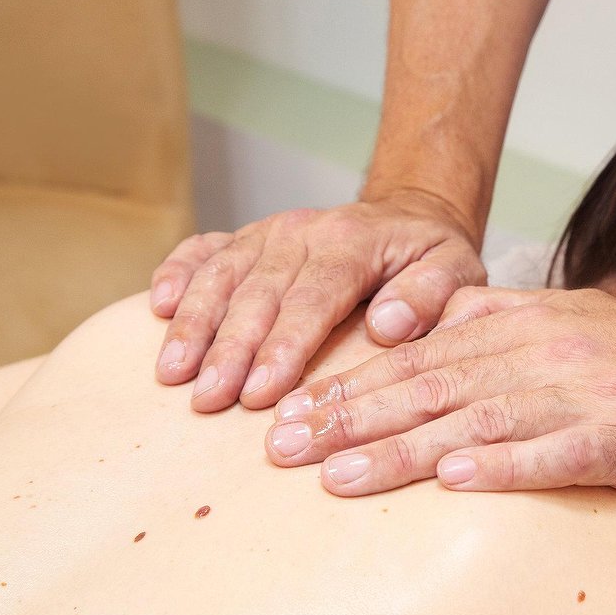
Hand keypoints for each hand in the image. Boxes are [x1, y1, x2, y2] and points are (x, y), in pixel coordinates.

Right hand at [150, 192, 485, 411]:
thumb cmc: (431, 255)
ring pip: (223, 275)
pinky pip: (206, 249)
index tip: (260, 393)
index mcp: (353, 244)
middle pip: (258, 292)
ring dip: (193, 322)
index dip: (283, 347)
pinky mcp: (250, 239)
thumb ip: (432, 294)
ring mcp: (270, 233)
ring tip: (172, 372)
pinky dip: (178, 272)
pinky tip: (157, 305)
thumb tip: (389, 325)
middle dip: (228, 349)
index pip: (313, 298)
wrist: (409, 214)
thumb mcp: (458, 269)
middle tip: (206, 400)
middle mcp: (304, 233)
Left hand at [264, 285, 615, 497]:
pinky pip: (555, 453)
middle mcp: (540, 352)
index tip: (292, 416)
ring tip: (340, 477)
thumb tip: (423, 325)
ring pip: (476, 420)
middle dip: (349, 419)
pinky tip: (453, 480)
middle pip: (429, 386)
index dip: (348, 388)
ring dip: (403, 450)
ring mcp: (582, 393)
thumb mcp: (559, 316)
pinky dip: (501, 465)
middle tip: (284, 449)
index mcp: (519, 323)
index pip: (415, 358)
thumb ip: (492, 316)